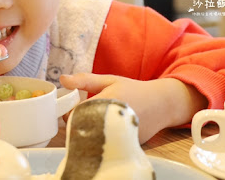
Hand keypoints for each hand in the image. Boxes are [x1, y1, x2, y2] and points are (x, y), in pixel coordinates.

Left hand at [60, 73, 205, 142]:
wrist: (162, 104)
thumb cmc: (133, 90)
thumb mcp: (109, 80)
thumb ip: (84, 80)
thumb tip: (63, 80)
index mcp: (107, 101)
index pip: (76, 113)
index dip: (69, 112)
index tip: (71, 107)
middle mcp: (114, 120)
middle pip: (83, 129)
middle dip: (76, 123)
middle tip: (81, 115)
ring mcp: (121, 135)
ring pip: (93, 140)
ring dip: (88, 132)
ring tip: (94, 121)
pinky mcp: (125, 145)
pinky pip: (105, 145)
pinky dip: (101, 139)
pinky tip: (105, 129)